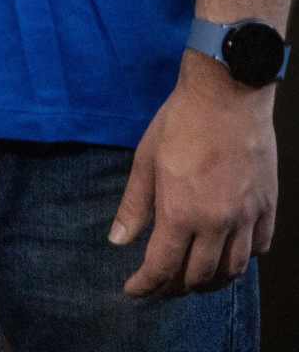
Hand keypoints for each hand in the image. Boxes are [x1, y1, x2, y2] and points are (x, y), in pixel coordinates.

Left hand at [111, 51, 276, 297]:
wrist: (227, 93)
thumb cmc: (180, 121)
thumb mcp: (146, 158)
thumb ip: (134, 205)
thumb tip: (117, 242)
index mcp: (180, 212)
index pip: (162, 267)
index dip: (146, 286)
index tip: (133, 290)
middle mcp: (216, 223)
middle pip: (198, 277)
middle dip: (176, 287)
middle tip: (162, 284)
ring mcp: (246, 217)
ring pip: (232, 270)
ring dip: (211, 280)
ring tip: (194, 276)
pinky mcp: (267, 206)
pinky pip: (259, 248)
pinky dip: (243, 259)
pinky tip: (229, 253)